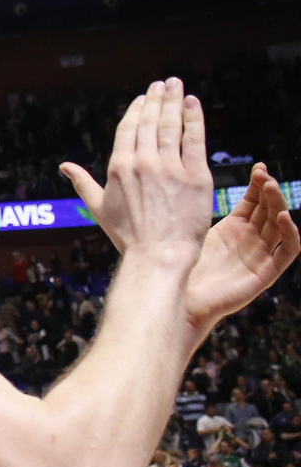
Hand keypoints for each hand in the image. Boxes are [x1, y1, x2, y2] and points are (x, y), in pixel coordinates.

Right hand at [60, 78, 211, 269]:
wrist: (158, 255)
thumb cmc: (128, 236)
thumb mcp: (99, 208)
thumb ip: (82, 182)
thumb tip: (63, 166)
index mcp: (119, 167)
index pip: (129, 128)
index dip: (137, 109)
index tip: (145, 96)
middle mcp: (142, 162)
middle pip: (150, 121)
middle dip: (157, 98)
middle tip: (164, 83)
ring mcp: (169, 167)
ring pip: (172, 124)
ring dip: (174, 100)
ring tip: (177, 85)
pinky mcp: (195, 175)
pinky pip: (194, 139)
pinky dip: (194, 118)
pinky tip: (192, 103)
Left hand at [182, 163, 298, 326]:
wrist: (177, 299)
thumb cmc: (178, 267)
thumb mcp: (190, 230)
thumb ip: (194, 209)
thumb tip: (182, 175)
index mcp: (234, 229)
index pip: (254, 201)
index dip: (258, 185)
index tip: (258, 167)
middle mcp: (250, 240)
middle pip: (268, 210)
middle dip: (268, 191)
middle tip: (263, 175)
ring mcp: (260, 256)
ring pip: (279, 226)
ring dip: (279, 206)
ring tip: (271, 188)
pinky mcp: (266, 273)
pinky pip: (288, 252)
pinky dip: (291, 234)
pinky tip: (283, 218)